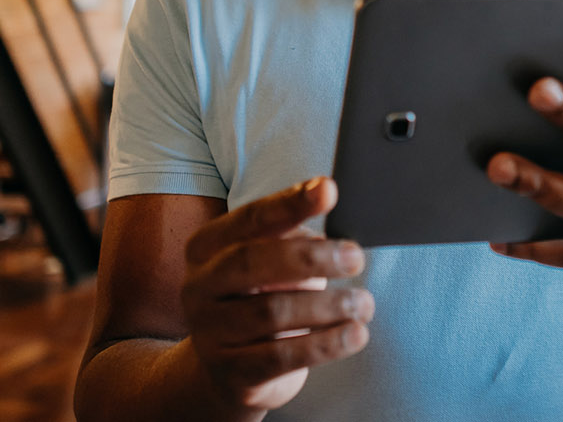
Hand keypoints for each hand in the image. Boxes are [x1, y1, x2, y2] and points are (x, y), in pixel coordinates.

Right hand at [180, 177, 373, 410]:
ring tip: (364, 303)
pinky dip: (325, 344)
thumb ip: (293, 233)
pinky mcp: (232, 373)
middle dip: (311, 257)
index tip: (329, 190)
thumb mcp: (270, 262)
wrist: (228, 373)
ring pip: (271, 311)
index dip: (290, 203)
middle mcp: (199, 287)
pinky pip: (281, 356)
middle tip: (355, 257)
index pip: (250, 218)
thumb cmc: (259, 300)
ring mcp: (210, 332)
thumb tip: (326, 196)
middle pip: (253, 261)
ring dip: (327, 305)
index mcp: (206, 248)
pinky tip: (355, 334)